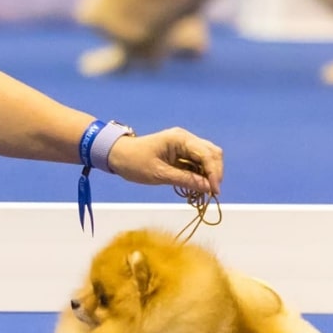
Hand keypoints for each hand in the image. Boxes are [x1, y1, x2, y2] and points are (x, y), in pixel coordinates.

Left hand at [107, 127, 222, 195]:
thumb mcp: (159, 174)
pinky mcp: (181, 152)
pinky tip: (196, 186)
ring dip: (209, 174)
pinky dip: (200, 174)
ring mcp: (184, 144)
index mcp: (180, 139)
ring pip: (207, 158)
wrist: (117, 155)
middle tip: (211, 193)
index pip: (207, 154)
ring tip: (203, 192)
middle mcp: (186, 139)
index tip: (214, 192)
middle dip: (215, 173)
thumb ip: (185, 180)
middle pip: (212, 153)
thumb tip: (208, 188)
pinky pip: (197, 162)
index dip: (214, 173)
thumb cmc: (134, 162)